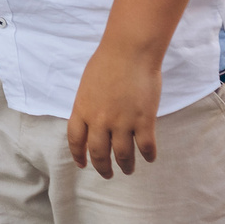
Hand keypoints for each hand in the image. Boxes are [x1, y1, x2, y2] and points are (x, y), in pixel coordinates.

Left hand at [66, 41, 164, 178]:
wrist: (129, 50)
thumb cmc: (107, 60)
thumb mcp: (87, 84)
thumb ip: (88, 104)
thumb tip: (91, 120)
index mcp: (82, 109)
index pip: (75, 140)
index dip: (78, 155)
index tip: (82, 164)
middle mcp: (99, 121)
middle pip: (99, 153)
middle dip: (103, 168)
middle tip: (108, 175)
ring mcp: (122, 122)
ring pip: (122, 155)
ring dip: (126, 166)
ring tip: (128, 169)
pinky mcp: (144, 121)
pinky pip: (145, 147)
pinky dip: (147, 156)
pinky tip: (149, 158)